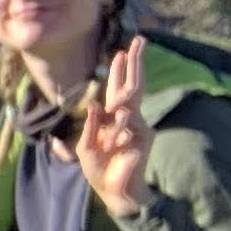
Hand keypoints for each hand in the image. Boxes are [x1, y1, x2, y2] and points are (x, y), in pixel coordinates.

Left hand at [79, 38, 152, 218]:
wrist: (113, 190)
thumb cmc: (99, 168)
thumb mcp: (87, 146)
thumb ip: (92, 126)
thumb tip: (96, 104)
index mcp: (112, 118)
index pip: (117, 89)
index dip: (119, 71)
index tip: (119, 52)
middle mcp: (128, 118)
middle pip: (134, 84)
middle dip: (135, 62)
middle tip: (139, 39)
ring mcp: (138, 126)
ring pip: (128, 105)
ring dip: (115, 120)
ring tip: (108, 142)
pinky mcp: (144, 136)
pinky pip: (128, 125)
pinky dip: (117, 132)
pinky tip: (113, 145)